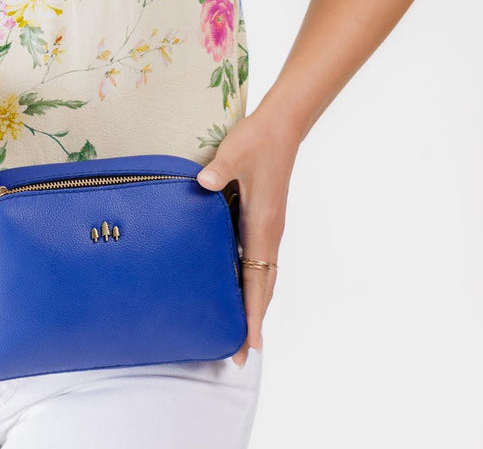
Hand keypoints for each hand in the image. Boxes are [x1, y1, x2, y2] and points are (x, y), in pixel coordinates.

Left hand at [196, 106, 299, 367]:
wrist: (278, 127)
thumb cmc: (256, 141)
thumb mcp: (235, 154)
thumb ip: (220, 170)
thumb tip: (204, 184)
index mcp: (263, 226)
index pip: (258, 281)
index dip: (253, 315)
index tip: (250, 347)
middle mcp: (268, 234)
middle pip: (262, 289)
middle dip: (252, 322)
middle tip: (238, 355)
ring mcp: (266, 228)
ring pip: (261, 276)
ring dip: (251, 304)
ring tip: (236, 331)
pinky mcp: (261, 219)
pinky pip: (256, 260)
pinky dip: (249, 281)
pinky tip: (233, 286)